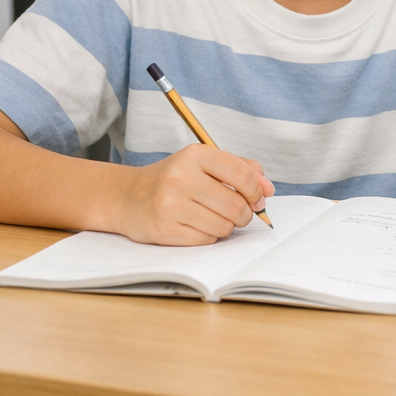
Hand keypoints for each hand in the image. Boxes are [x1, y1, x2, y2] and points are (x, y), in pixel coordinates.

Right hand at [107, 144, 274, 245]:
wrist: (127, 197)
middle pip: (235, 205)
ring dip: (227, 226)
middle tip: (240, 214)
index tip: (257, 198)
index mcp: (195, 155)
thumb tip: (268, 189)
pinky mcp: (163, 230)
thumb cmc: (173, 179)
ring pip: (223, 226)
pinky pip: (206, 240)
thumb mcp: (204, 164)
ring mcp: (170, 205)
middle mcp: (181, 177)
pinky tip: (198, 226)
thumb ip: (241, 170)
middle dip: (245, 214)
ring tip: (215, 218)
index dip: (256, 190)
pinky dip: (209, 236)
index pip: (242, 175)